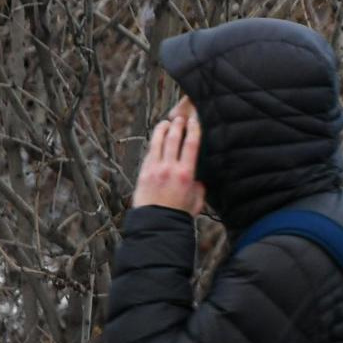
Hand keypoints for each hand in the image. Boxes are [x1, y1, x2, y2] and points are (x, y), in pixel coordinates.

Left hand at [132, 98, 204, 214]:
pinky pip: (149, 152)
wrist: (157, 224)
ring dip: (162, 128)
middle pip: (173, 138)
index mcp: (186, 174)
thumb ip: (199, 186)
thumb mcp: (197, 201)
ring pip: (158, 141)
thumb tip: (198, 177)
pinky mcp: (144, 172)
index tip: (195, 121)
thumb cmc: (178, 215)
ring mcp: (155, 168)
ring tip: (166, 122)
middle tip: (181, 118)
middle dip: (178, 124)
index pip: (191, 144)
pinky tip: (157, 138)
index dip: (194, 129)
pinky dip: (154, 142)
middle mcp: (170, 168)